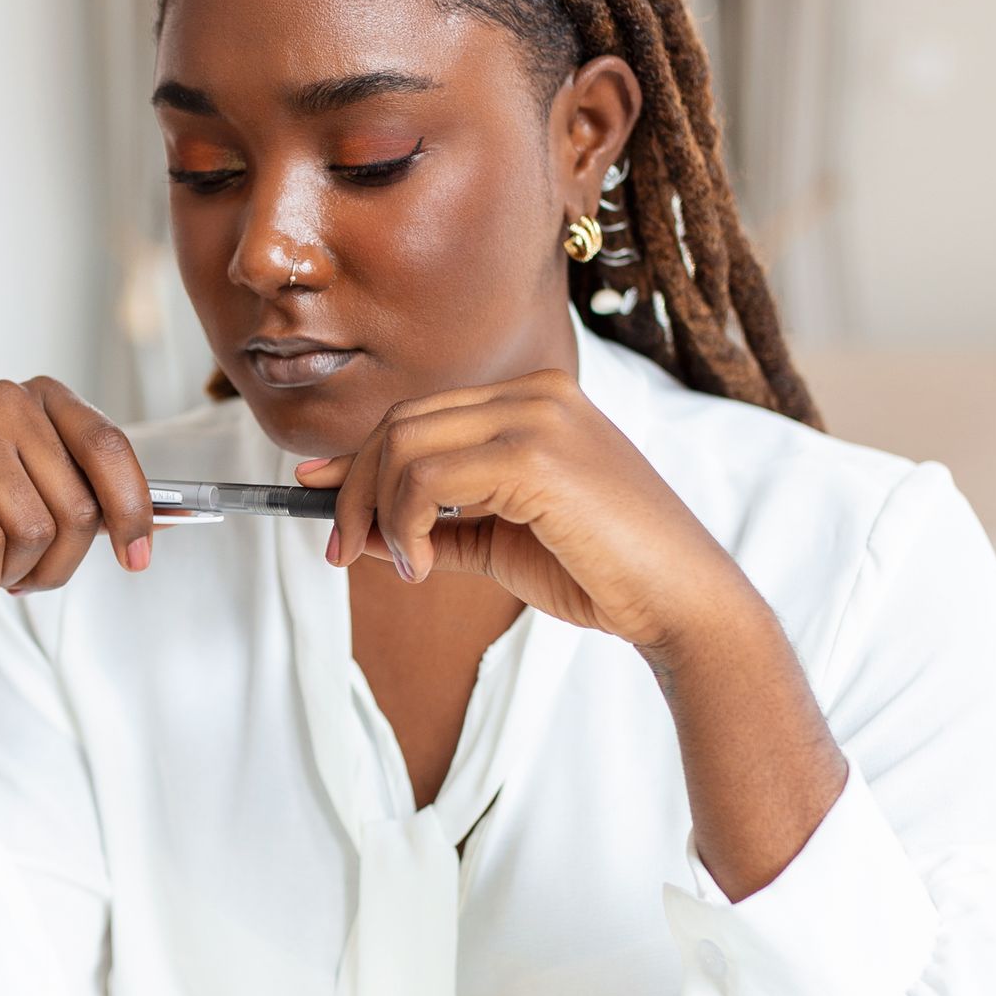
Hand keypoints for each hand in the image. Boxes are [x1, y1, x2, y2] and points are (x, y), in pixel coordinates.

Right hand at [0, 378, 153, 614]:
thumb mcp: (48, 501)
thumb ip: (104, 503)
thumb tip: (178, 520)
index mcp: (48, 399)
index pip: (109, 449)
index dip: (133, 511)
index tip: (138, 561)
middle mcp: (7, 400)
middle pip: (75, 505)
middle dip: (62, 564)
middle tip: (32, 580)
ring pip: (31, 530)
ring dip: (19, 575)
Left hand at [294, 370, 752, 657]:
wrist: (681, 602)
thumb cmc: (602, 574)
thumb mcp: (501, 544)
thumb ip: (436, 527)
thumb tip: (360, 528)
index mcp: (534, 400)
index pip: (420, 413)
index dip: (358, 455)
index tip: (314, 492)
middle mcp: (534, 393)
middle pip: (400, 422)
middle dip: (353, 488)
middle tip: (343, 550)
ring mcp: (536, 417)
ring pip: (403, 445)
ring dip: (377, 511)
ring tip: (398, 565)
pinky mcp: (534, 455)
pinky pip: (426, 479)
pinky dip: (403, 525)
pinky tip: (421, 565)